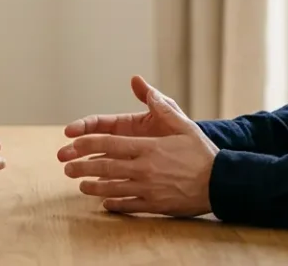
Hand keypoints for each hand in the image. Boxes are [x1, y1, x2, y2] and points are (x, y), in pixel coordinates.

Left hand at [57, 76, 217, 216]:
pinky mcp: (155, 205)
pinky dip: (113, 204)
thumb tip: (140, 82)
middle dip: (82, 167)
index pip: (109, 144)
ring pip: (112, 188)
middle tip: (66, 167)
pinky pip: (128, 205)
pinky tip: (104, 202)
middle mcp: (145, 168)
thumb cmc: (201, 152)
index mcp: (148, 147)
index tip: (71, 145)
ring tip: (81, 185)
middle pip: (105, 167)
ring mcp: (148, 189)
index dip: (87, 144)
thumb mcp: (183, 124)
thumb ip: (160, 104)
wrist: (221, 182)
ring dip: (93, 187)